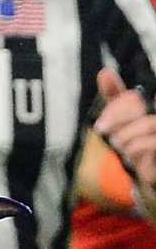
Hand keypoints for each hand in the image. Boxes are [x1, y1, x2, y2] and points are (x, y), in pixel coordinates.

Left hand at [94, 66, 155, 200]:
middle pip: (140, 108)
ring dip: (126, 137)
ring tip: (118, 147)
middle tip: (103, 133)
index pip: (132, 98)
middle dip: (117, 121)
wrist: (150, 176)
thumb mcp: (123, 121)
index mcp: (149, 106)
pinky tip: (129, 156)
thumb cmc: (136, 144)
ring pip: (148, 124)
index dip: (115, 109)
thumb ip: (116, 98)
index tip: (99, 126)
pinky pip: (152, 143)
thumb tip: (105, 72)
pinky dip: (136, 149)